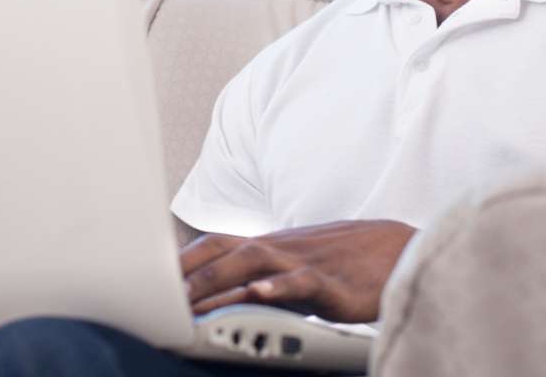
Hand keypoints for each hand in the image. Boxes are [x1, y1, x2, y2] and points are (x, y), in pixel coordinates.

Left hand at [180, 220, 416, 321]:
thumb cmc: (342, 262)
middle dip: (188, 274)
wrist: (399, 250)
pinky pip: (301, 282)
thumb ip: (260, 277)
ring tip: (191, 300)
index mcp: (268, 245)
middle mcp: (279, 247)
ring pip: (253, 263)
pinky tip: (260, 294)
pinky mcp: (331, 282)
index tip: (147, 278)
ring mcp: (303, 262)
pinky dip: (278, 286)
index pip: (215, 244)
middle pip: (224, 252)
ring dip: (219, 281)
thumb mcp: (294, 267)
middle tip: (157, 297)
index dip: (181, 260)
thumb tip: (221, 297)